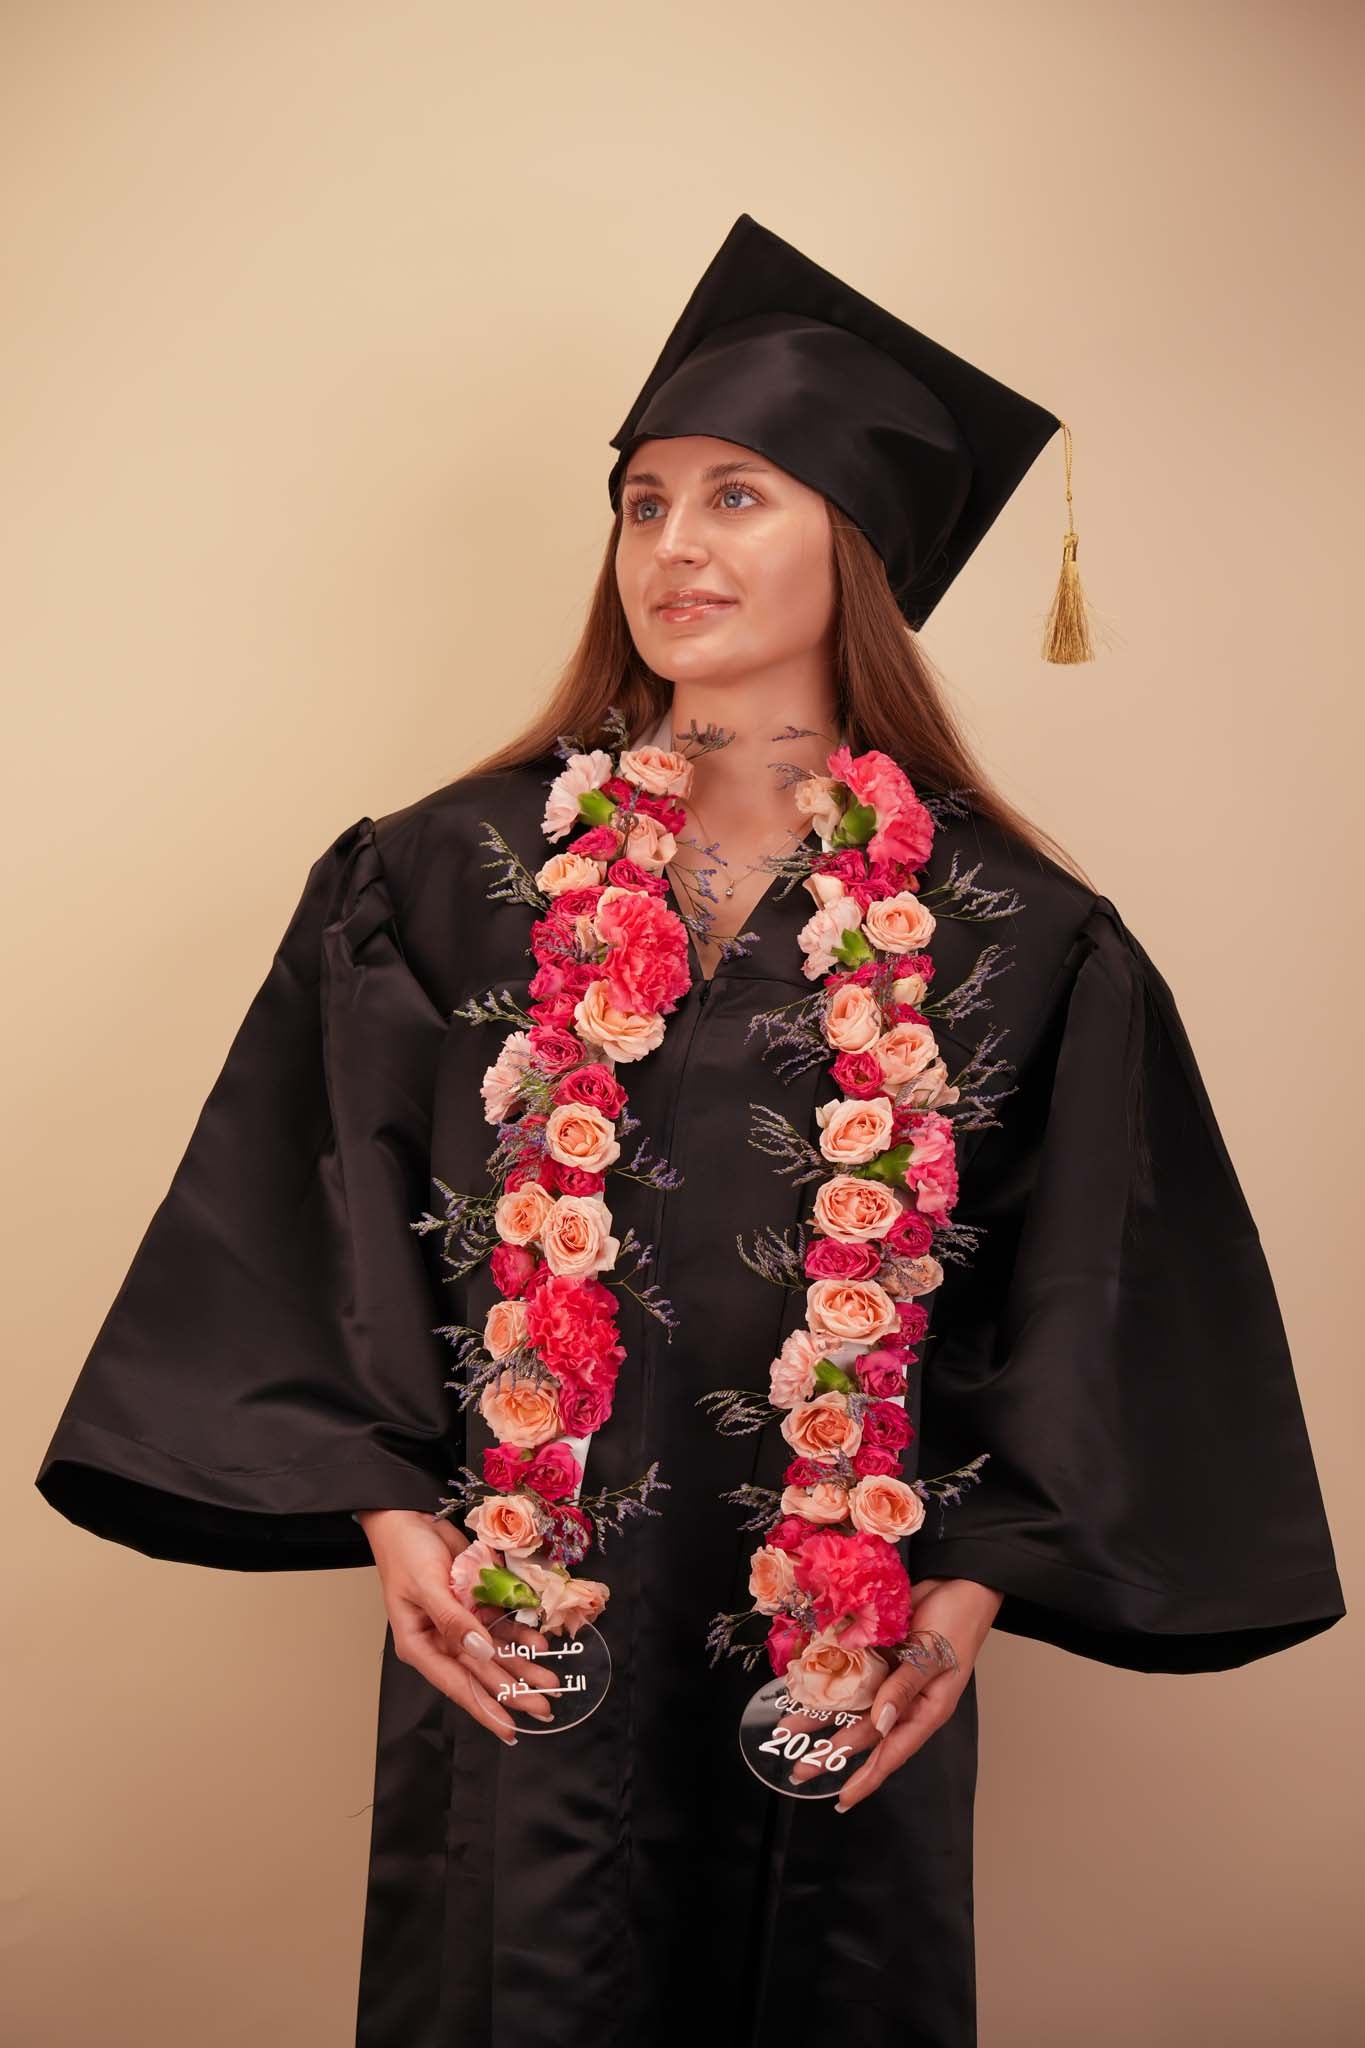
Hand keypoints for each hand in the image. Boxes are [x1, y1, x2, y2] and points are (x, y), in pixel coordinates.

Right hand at [356, 1509, 559, 1744]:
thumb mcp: (426, 1585)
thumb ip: (454, 1620)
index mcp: (419, 1645)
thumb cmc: (405, 1551)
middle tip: (546, 1707)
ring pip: (496, 1652)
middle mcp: (441, 1640)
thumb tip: (480, 1652)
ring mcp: (459, 1623)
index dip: (485, 1708)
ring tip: (552, 1680)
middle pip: (482, 1673)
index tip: (511, 1730)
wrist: (408, 1514)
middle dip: (514, 1691)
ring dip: (523, 1665)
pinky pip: (500, 1625)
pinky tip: (540, 1642)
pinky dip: (519, 1633)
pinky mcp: (473, 1603)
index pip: (457, 1685)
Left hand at [789, 1576, 1003, 1811]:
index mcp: (926, 1711)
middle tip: (799, 1768)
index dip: (867, 1777)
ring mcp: (889, 1678)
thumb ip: (905, 1688)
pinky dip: (828, 1681)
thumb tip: (880, 1724)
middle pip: (864, 1734)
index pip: (892, 1753)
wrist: (958, 1581)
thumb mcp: (934, 1657)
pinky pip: (849, 1674)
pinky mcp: (878, 1656)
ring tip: (789, 1727)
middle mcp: (903, 1700)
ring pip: (851, 1705)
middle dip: (831, 1752)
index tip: (842, 1800)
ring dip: (820, 1716)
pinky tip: (804, 1687)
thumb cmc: (958, 1622)